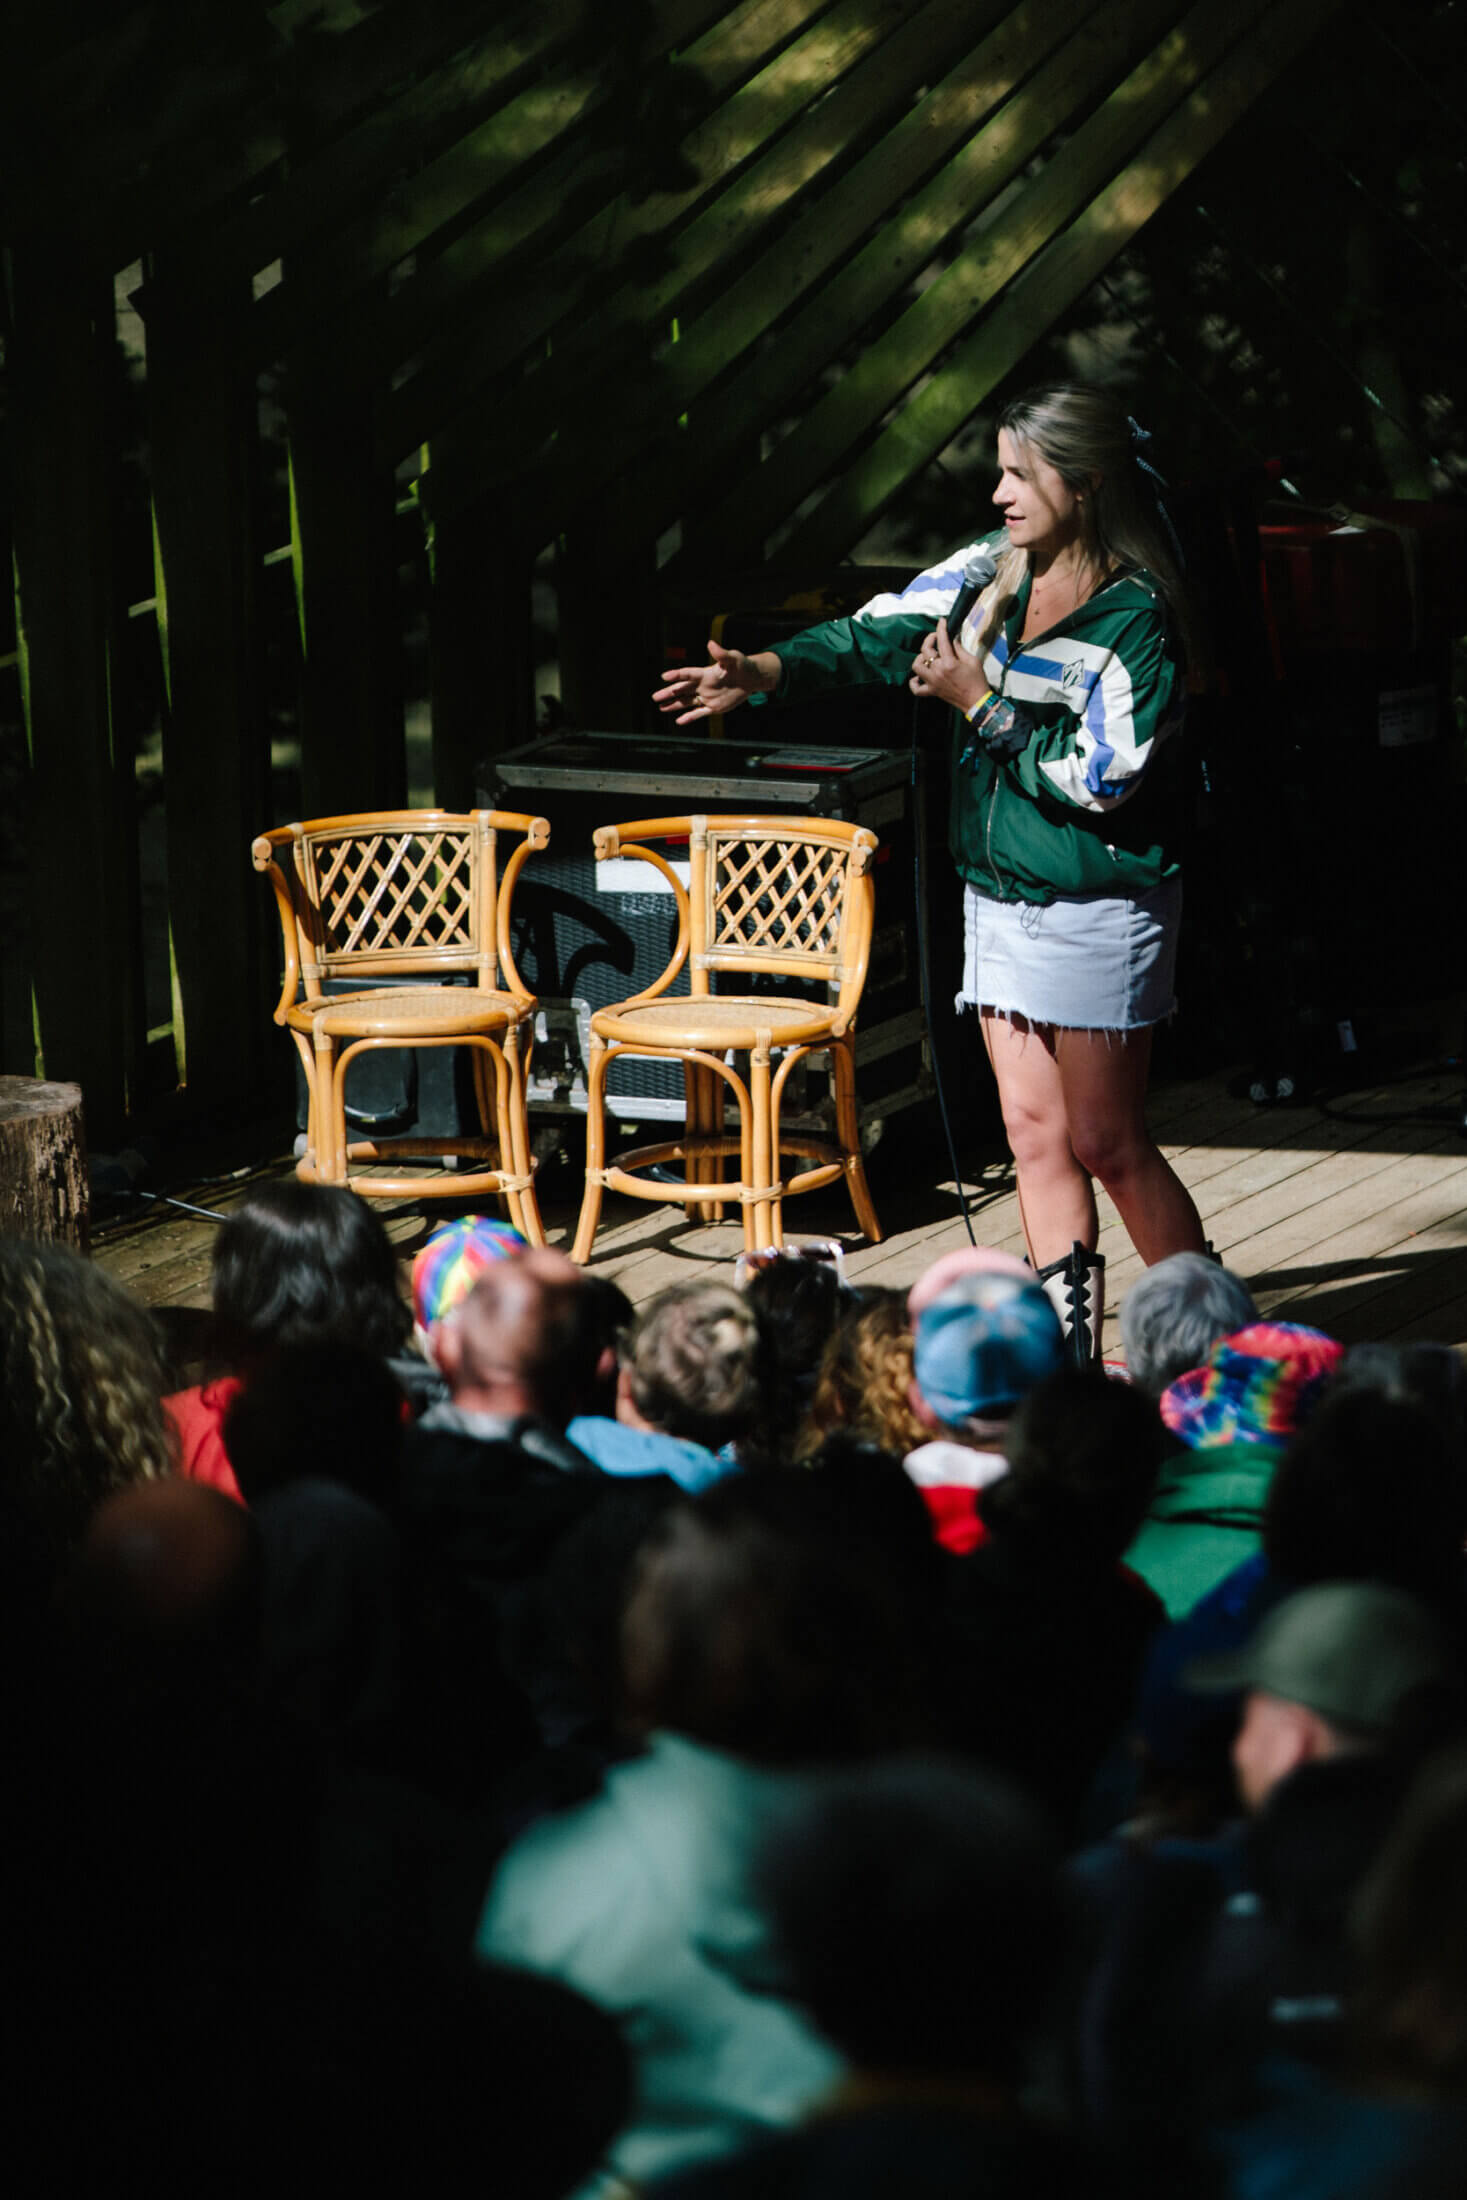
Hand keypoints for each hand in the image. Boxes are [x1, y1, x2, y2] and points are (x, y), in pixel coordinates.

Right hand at [653, 640, 775, 723]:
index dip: (676, 675)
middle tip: (655, 697)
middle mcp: (703, 686)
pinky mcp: (714, 707)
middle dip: (668, 693)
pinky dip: (690, 717)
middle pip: (682, 690)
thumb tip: (711, 643)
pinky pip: (699, 713)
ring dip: (674, 705)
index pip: (687, 674)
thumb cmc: (742, 665)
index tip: (664, 677)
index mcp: (705, 673)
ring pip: (687, 702)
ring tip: (661, 708)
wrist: (751, 678)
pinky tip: (679, 721)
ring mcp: (707, 697)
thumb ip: (721, 653)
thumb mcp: (733, 658)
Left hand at [908, 618, 986, 710]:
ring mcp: (933, 682)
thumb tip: (952, 640)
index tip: (942, 622)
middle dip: (930, 640)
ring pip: (917, 667)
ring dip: (920, 658)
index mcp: (949, 663)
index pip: (941, 640)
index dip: (941, 628)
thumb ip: (960, 649)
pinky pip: (916, 689)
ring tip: (927, 657)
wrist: (976, 702)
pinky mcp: (932, 692)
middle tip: (936, 638)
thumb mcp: (973, 661)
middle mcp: (938, 672)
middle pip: (925, 651)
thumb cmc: (977, 681)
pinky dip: (914, 682)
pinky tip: (919, 677)